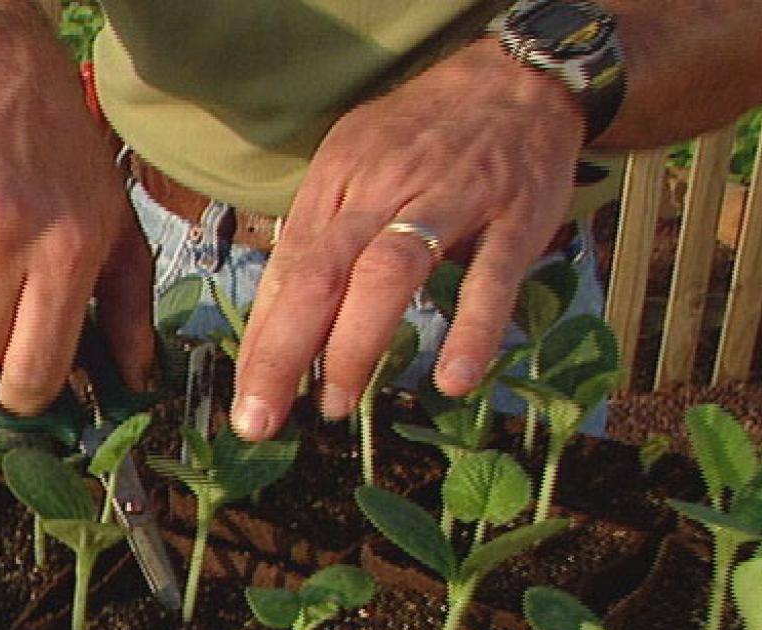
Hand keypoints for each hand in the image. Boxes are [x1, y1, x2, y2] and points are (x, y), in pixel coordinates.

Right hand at [0, 49, 153, 413]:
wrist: (8, 84)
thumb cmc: (68, 173)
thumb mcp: (119, 236)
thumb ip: (130, 314)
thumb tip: (131, 383)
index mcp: (67, 250)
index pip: (32, 368)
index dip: (26, 394)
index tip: (23, 387)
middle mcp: (6, 226)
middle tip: (2, 298)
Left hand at [231, 39, 585, 440]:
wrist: (517, 77)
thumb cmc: (425, 136)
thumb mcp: (357, 166)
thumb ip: (323, 236)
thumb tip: (279, 315)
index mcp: (338, 179)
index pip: (287, 268)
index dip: (262, 337)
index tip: (244, 396)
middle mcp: (382, 188)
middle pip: (319, 274)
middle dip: (282, 353)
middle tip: (260, 419)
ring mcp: (449, 201)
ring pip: (388, 273)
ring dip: (355, 346)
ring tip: (336, 405)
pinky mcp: (514, 216)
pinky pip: (490, 276)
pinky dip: (471, 328)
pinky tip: (454, 379)